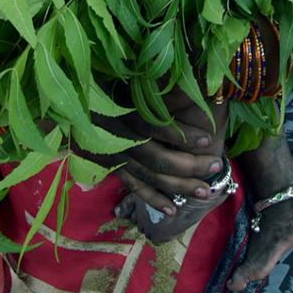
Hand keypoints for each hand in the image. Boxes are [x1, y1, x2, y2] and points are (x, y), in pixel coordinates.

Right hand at [86, 90, 227, 215]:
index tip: (209, 139)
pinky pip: (133, 187)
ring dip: (179, 187)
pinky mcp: (111, 167)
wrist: (75, 100)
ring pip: (150, 178)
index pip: (158, 129)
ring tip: (205, 190)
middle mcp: (119, 139)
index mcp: (124, 113)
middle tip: (217, 165)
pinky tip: (172, 210)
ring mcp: (114, 157)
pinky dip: (153, 199)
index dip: (183, 136)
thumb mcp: (132, 82)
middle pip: (158, 160)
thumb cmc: (109, 86)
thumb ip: (160, 88)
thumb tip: (191, 88)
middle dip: (190, 166)